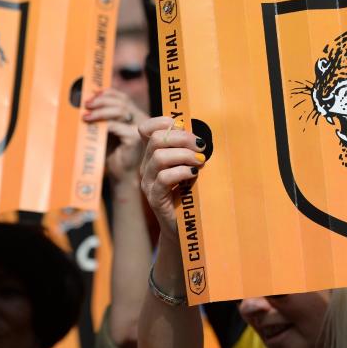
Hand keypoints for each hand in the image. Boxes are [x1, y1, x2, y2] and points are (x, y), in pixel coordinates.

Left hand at [84, 89, 148, 183]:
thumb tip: (88, 101)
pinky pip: (116, 126)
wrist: (120, 175)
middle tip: (86, 105)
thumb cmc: (113, 154)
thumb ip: (103, 117)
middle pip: (121, 101)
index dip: (107, 93)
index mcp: (135, 115)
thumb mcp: (107, 131)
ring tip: (86, 116)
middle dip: (101, 101)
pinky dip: (102, 124)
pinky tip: (92, 126)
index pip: (122, 97)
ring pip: (120, 110)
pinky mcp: (134, 138)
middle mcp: (141, 119)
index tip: (91, 95)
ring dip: (99, 111)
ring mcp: (141, 128)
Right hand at [139, 117, 206, 240]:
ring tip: (200, 162)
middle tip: (201, 146)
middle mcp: (147, 166)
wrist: (185, 225)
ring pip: (159, 157)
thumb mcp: (189, 165)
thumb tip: (199, 133)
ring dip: (184, 155)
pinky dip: (182, 172)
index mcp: (153, 155)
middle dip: (182, 138)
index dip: (162, 122)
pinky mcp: (155, 198)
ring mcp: (148, 183)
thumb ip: (189, 149)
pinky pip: (164, 178)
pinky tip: (194, 174)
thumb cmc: (191, 191)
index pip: (146, 129)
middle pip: (155, 139)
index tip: (182, 125)